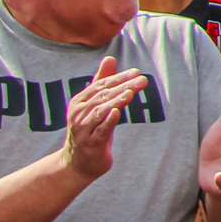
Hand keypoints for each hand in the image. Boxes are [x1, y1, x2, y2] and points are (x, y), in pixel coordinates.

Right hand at [62, 57, 148, 182]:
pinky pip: (100, 131)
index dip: (118, 78)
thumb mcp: (95, 104)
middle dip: (122, 86)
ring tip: (130, 93)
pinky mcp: (91, 144)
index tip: (136, 72)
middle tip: (142, 79)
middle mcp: (79, 114)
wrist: (78, 163)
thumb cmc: (91, 129)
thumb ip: (102, 82)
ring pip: (100, 112)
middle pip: (102, 97)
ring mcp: (84, 130)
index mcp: (79, 102)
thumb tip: (109, 58)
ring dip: (116, 101)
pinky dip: (108, 121)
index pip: (101, 86)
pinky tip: (116, 112)